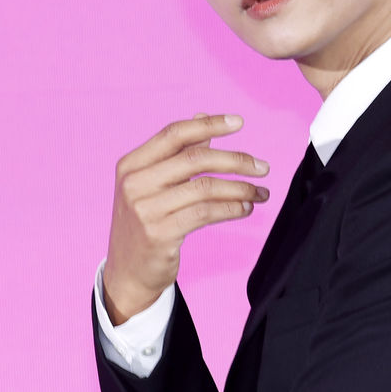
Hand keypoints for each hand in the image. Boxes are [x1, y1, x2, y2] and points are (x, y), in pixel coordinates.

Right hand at [102, 113, 269, 324]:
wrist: (127, 272)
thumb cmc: (145, 223)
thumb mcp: (152, 185)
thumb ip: (176, 153)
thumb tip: (201, 118)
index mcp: (131, 165)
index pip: (174, 134)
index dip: (209, 126)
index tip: (238, 123)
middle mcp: (134, 184)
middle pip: (194, 160)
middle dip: (235, 160)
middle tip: (263, 166)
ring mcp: (144, 210)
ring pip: (205, 188)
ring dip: (240, 188)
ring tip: (260, 193)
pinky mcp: (160, 234)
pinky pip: (205, 213)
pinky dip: (231, 208)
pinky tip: (246, 208)